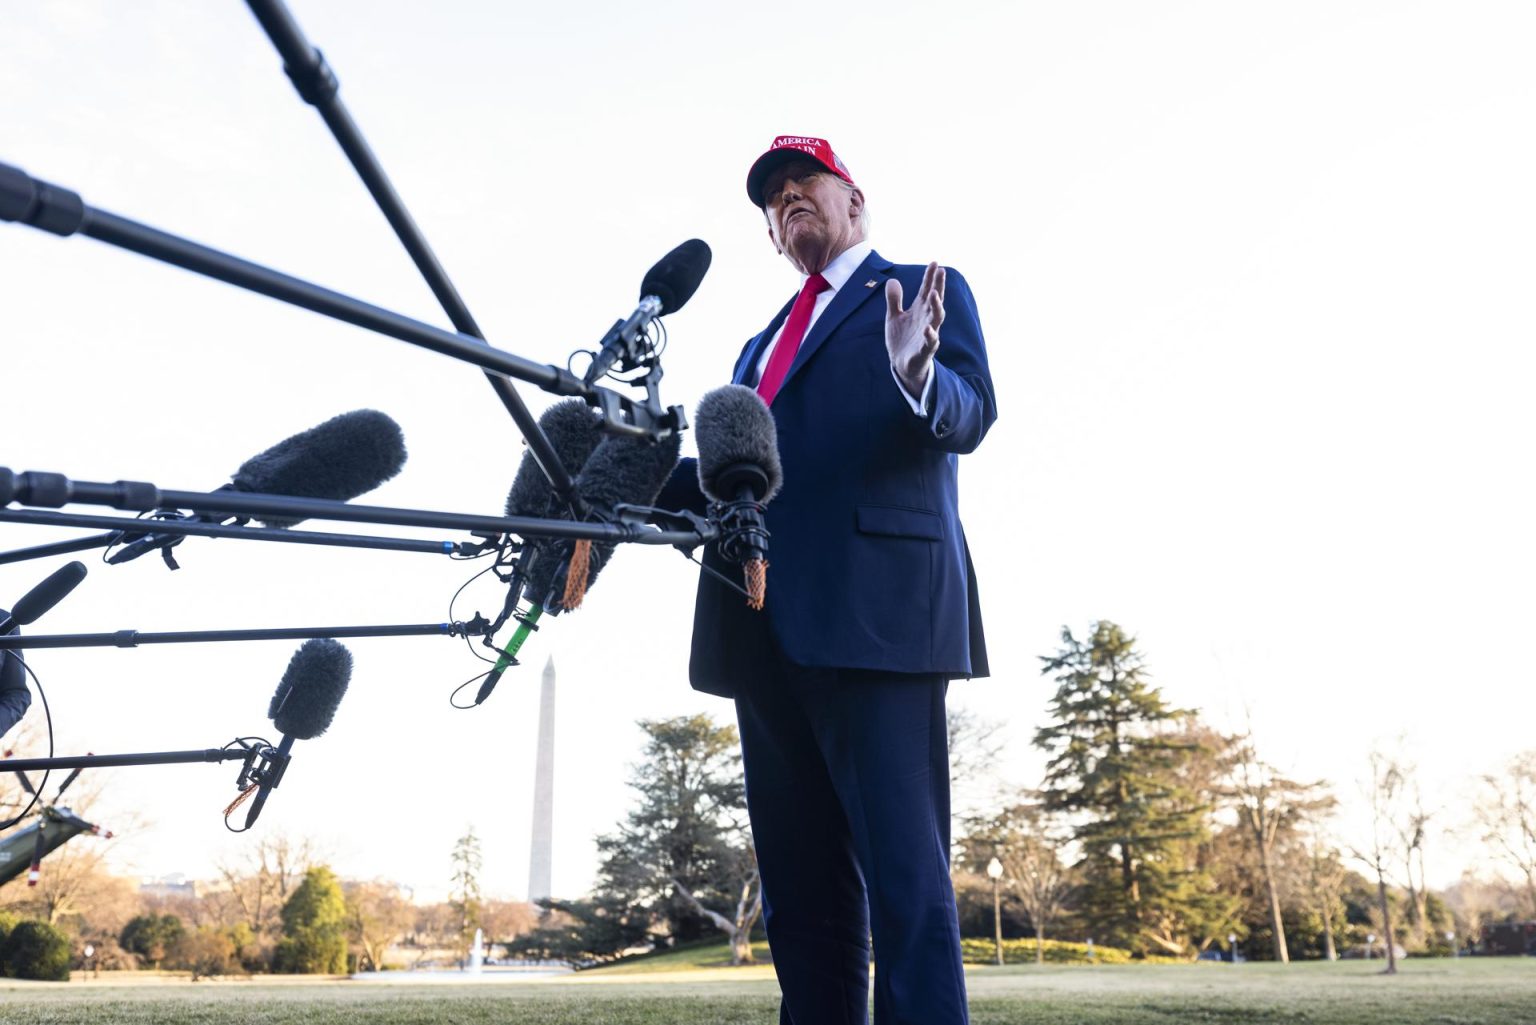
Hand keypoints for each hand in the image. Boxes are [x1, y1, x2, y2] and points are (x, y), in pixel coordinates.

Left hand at [885, 262, 944, 396]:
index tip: (934, 262)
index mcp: (920, 310)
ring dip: (936, 306)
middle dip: (938, 286)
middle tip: (941, 271)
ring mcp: (927, 333)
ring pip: (936, 318)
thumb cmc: (902, 338)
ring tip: (934, 294)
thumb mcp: (894, 316)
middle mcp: (927, 319)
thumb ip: (894, 299)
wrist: (901, 364)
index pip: (926, 290)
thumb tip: (892, 280)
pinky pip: (930, 341)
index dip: (930, 277)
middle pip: (935, 300)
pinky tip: (927, 328)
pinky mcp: (924, 349)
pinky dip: (930, 335)